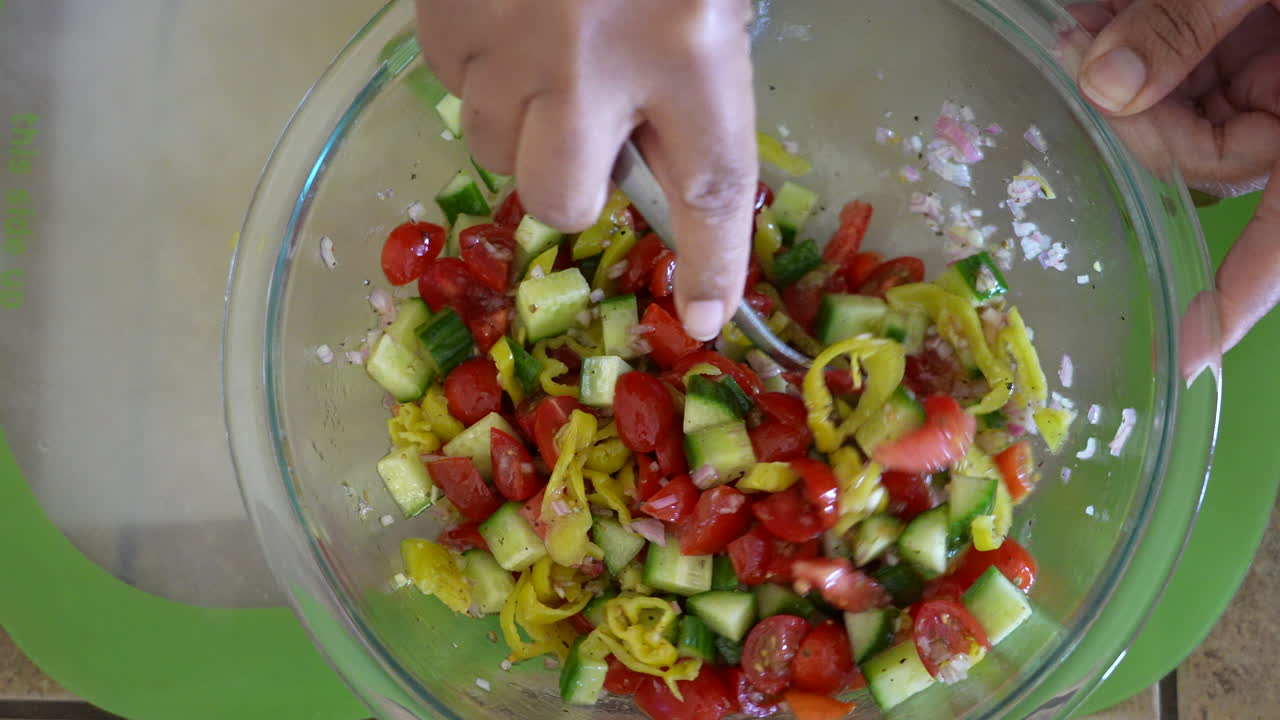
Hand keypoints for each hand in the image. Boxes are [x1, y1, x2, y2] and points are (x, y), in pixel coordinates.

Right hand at [414, 0, 757, 340]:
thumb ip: (693, 72)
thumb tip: (656, 160)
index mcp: (688, 45)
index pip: (709, 189)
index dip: (710, 264)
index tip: (705, 315)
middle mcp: (591, 60)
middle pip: (565, 201)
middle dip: (575, 187)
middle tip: (588, 133)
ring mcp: (508, 40)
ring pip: (493, 148)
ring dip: (521, 122)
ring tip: (546, 51)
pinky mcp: (446, 12)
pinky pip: (451, 84)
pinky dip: (477, 66)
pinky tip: (508, 20)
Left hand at [1069, 0, 1279, 380]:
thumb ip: (1190, 20)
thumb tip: (1104, 87)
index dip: (1239, 300)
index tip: (1187, 353)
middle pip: (1216, 156)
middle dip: (1138, 116)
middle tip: (1079, 50)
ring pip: (1199, 107)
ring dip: (1133, 67)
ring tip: (1084, 18)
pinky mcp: (1274, 40)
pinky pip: (1208, 63)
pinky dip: (1159, 36)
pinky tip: (1104, 12)